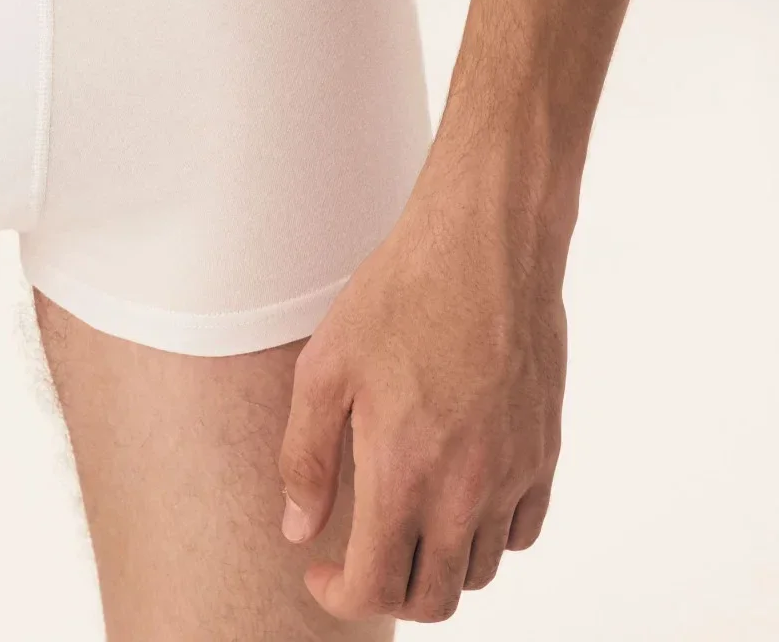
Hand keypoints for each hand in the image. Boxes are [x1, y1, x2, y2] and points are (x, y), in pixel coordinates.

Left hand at [277, 163, 567, 622]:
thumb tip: (299, 529)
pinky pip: (521, 532)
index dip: (341, 596)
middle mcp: (465, 488)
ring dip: (437, 564)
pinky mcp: (544, 452)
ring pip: (479, 570)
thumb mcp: (325, 366)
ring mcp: (513, 474)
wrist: (486, 245)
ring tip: (405, 519)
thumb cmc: (401, 292)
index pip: (377, 587)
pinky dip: (488, 536)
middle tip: (360, 554)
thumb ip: (306, 457)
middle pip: (434, 597)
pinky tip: (456, 495)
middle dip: (389, 591)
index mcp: (404, 472)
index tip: (322, 572)